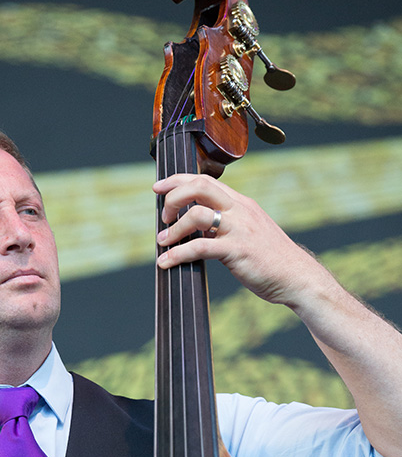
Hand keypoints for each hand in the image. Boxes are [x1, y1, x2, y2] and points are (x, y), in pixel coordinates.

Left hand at [153, 172, 317, 309]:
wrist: (297, 277)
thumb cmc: (272, 259)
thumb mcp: (250, 232)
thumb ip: (227, 224)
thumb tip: (199, 227)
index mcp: (242, 203)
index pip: (206, 180)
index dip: (178, 180)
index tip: (160, 187)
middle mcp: (240, 210)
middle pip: (200, 186)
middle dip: (174, 197)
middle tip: (164, 216)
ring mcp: (239, 229)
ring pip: (197, 214)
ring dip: (174, 229)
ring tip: (163, 242)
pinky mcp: (237, 251)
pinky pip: (200, 247)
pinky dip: (178, 254)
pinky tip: (167, 262)